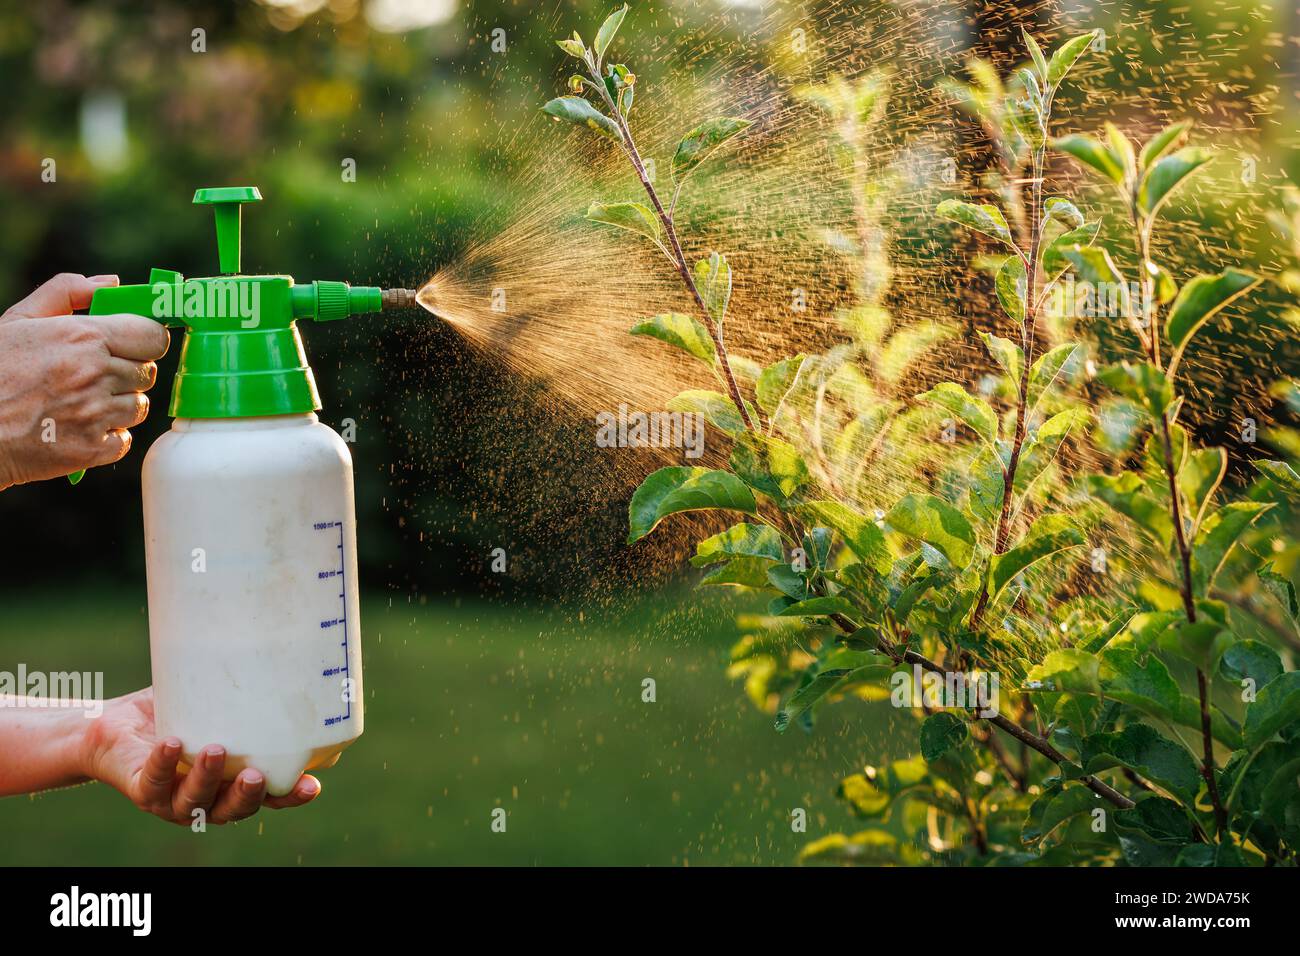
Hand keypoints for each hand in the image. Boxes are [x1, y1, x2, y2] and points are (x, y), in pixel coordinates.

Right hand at [0, 273, 170, 488]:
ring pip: (138, 407)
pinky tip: (77, 426)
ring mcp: (96, 414)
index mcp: (84, 337)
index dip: (147, 340)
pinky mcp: (91, 449)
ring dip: (118, 404)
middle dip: (128, 372)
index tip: (134, 345)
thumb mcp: (20, 320)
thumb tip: (113, 283)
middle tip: (94, 375)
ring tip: (81, 401)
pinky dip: (106, 436)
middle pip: (148, 373)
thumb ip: (66, 292)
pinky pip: (123, 440)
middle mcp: (96, 374)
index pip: (154, 337)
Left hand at [82, 689, 320, 825]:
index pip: (269, 797)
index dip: (291, 795)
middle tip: (256, 775)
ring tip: (215, 750)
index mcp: (232, 783)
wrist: (112, 726)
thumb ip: (241, 687)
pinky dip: (164, 764)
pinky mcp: (140, 790)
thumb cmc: (172, 715)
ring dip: (207, 780)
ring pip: (195, 801)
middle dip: (247, 796)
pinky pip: (154, 782)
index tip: (313, 785)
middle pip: (234, 809)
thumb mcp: (211, 703)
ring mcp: (172, 799)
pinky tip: (172, 744)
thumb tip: (281, 642)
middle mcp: (207, 799)